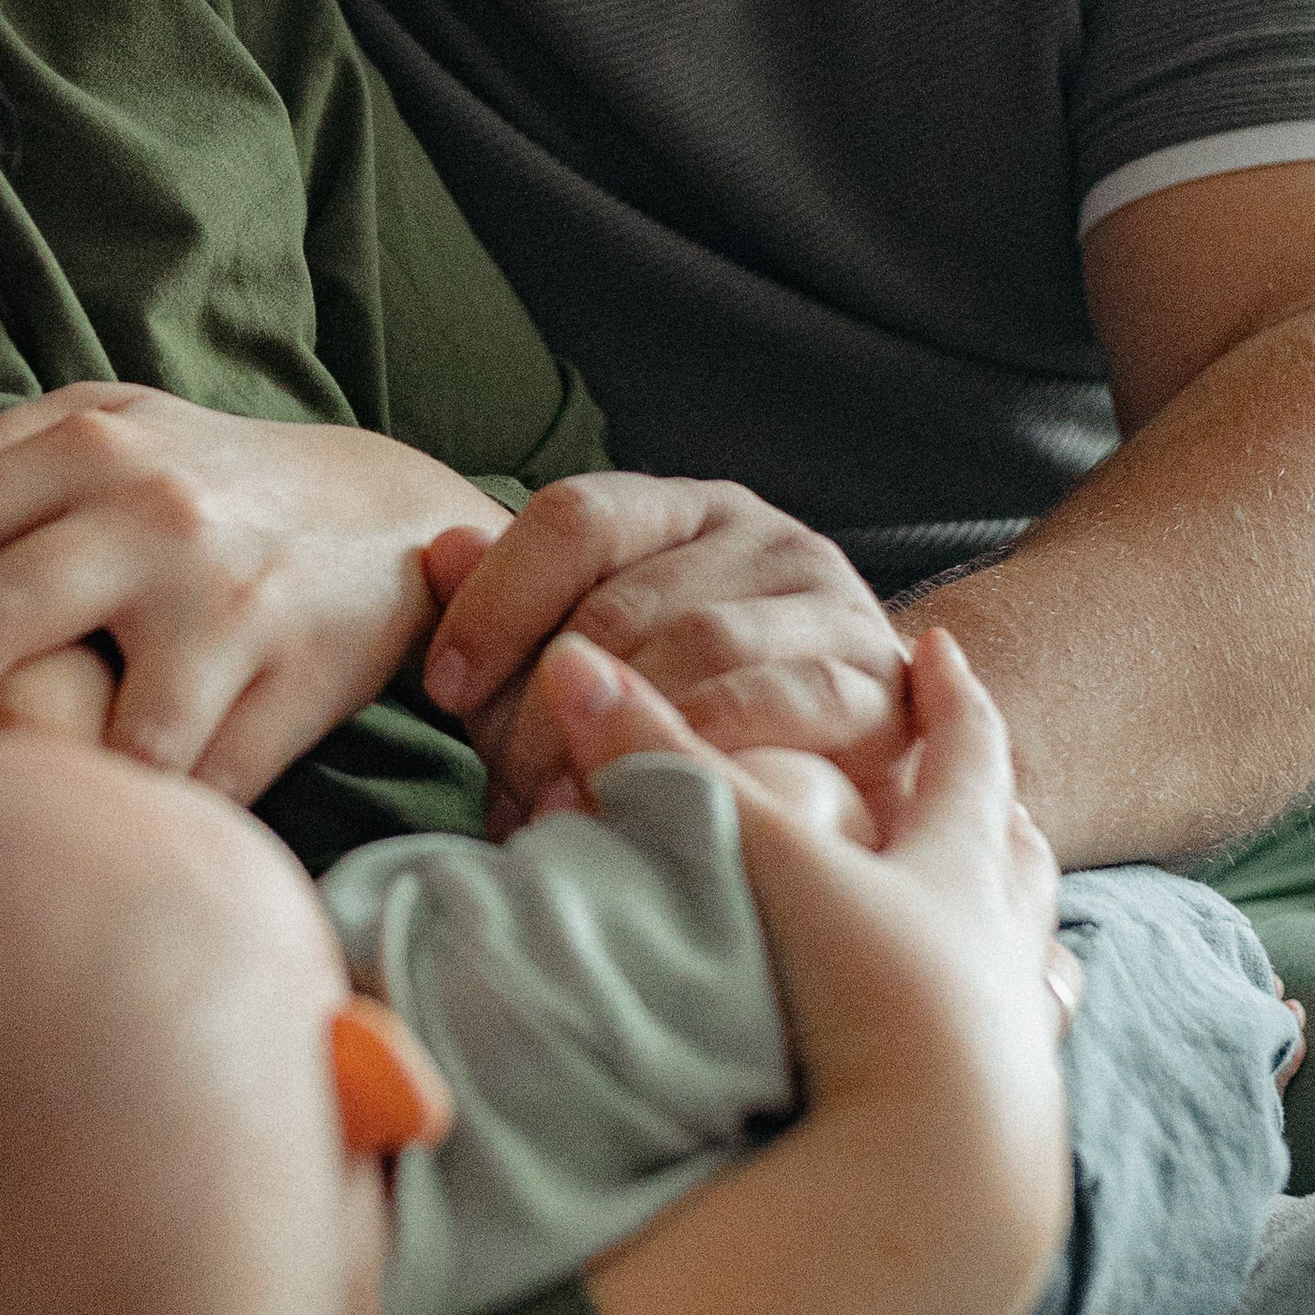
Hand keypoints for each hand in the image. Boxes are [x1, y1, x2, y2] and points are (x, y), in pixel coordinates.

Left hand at [0, 385, 506, 800]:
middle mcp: (153, 511)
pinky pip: (194, 787)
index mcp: (88, 442)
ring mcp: (227, 598)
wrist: (391, 514)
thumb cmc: (214, 485)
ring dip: (35, 789)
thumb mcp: (110, 431)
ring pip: (94, 735)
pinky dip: (145, 822)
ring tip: (0, 819)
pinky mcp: (297, 677)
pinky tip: (115, 830)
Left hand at [419, 476, 910, 828]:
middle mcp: (763, 536)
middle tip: (507, 785)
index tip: (443, 690)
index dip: (496, 601)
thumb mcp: (580, 661)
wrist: (847, 784)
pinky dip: (702, 750)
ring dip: (619, 734)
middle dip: (549, 701)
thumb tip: (438, 549)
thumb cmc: (683, 720)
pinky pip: (779, 702)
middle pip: (625, 597)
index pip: (574, 516)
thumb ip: (510, 607)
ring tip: (567, 805)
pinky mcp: (876, 683)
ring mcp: (828, 603)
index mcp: (681, 509)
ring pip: (697, 644)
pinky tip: (654, 799)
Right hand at [537, 627, 1071, 1168]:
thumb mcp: (760, 863)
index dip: (950, 696)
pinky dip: (1019, 1037)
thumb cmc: (867, 999)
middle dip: (1000, 811)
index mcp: (952, 865)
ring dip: (1026, 930)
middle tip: (997, 786)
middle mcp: (1002, 943)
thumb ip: (662, 766)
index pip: (964, 752)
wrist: (942, 1174)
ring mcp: (1018, 1037)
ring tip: (1027, 928)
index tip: (942, 651)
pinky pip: (1028, 1064)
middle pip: (1017, 854)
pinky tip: (1015, 1059)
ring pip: (1039, 959)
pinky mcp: (1014, 1127)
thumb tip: (572, 662)